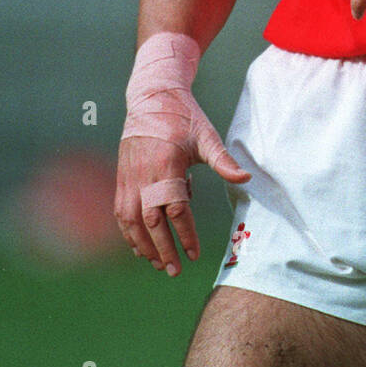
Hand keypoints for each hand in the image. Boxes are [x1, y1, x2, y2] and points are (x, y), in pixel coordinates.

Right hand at [115, 38, 249, 276]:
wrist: (152, 96)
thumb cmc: (183, 117)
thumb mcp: (206, 136)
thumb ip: (224, 160)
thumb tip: (246, 178)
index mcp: (167, 164)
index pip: (175, 209)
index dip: (184, 234)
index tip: (194, 253)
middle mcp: (144, 173)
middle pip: (150, 220)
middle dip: (162, 248)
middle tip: (175, 270)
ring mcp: (129, 175)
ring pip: (130, 219)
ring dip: (142, 245)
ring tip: (157, 263)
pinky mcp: (121, 176)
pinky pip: (120, 210)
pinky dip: (127, 231)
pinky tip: (138, 246)